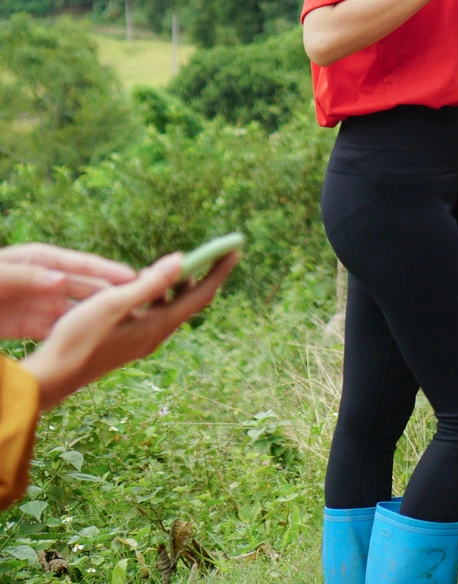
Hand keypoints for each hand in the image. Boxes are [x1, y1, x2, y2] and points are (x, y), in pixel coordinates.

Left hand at [0, 245, 135, 340]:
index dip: (106, 271)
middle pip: (81, 288)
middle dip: (108, 295)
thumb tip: (61, 279)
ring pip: (71, 311)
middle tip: (136, 306)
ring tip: (118, 327)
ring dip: (92, 318)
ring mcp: (33, 302)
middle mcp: (40, 280)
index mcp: (37, 260)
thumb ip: (26, 276)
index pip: (79, 264)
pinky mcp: (22, 324)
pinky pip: (52, 330)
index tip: (133, 278)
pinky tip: (87, 345)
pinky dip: (69, 337)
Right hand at [23, 250, 235, 412]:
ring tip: (168, 266)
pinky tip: (139, 288)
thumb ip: (149, 283)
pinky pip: (154, 315)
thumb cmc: (79, 338)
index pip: (202, 294)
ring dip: (175, 286)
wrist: (52, 376)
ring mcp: (143, 341)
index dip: (219, 270)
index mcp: (159, 325)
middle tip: (208, 253)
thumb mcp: (113, 304)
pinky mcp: (129, 343)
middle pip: (190, 301)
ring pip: (170, 308)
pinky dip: (156, 297)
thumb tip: (182, 260)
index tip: (236, 249)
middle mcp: (157, 335)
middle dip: (201, 276)